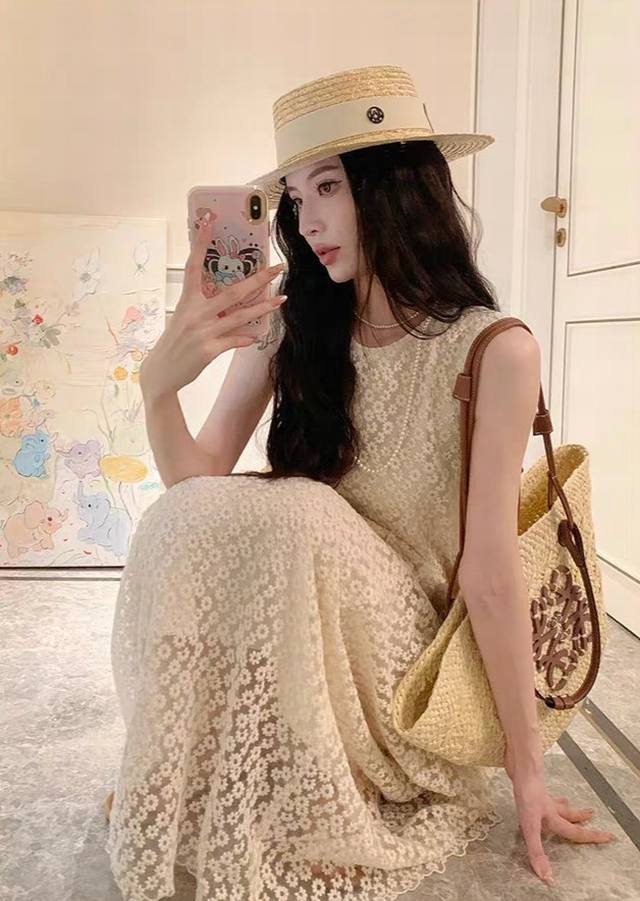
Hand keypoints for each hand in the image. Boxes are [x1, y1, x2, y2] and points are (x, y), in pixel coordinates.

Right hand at [139, 212, 286, 397]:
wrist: (161, 372)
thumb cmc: (175, 342)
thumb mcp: (184, 318)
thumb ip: (204, 307)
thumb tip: (227, 300)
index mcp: (187, 300)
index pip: (194, 265)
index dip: (200, 242)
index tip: (208, 221)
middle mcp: (196, 313)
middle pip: (232, 291)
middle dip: (258, 278)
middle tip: (277, 267)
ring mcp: (203, 331)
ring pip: (240, 315)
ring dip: (263, 307)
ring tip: (281, 299)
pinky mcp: (209, 349)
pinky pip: (235, 339)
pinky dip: (246, 337)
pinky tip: (256, 335)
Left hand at [505, 747, 614, 885]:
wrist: (521, 767)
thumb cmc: (526, 795)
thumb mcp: (530, 827)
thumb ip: (537, 851)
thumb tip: (547, 877)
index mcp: (553, 817)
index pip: (575, 832)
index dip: (591, 837)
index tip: (608, 836)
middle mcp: (550, 807)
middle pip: (568, 814)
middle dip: (580, 817)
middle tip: (593, 813)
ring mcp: (541, 795)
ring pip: (556, 802)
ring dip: (565, 804)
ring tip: (570, 802)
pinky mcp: (530, 786)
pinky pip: (542, 793)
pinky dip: (545, 793)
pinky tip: (542, 791)